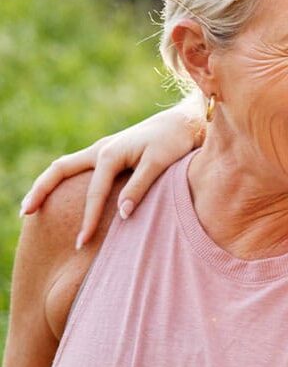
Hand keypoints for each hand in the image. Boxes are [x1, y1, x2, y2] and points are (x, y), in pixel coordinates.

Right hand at [19, 102, 202, 248]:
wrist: (184, 123)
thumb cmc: (174, 143)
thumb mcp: (159, 164)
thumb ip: (139, 188)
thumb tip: (122, 214)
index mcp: (110, 154)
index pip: (92, 194)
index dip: (86, 220)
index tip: (81, 242)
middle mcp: (100, 150)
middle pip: (59, 170)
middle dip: (41, 192)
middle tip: (25, 214)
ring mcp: (102, 150)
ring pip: (65, 166)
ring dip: (47, 184)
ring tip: (33, 206)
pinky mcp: (109, 153)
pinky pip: (79, 168)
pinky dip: (65, 181)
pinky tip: (64, 196)